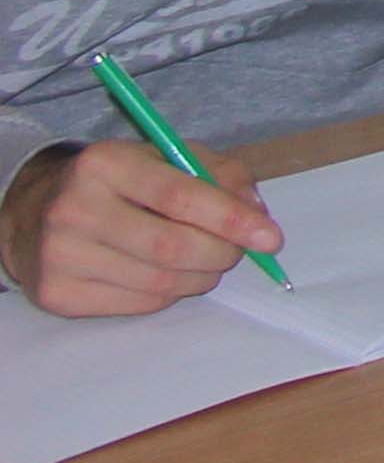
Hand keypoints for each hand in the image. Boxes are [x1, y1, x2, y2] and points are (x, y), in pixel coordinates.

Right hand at [0, 135, 275, 315]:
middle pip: (172, 247)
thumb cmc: (117, 182)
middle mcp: (75, 209)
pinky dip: (170, 294)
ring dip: (201, 277)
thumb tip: (256, 214)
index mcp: (105, 163)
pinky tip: (170, 275)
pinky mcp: (56, 295)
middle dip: (222, 254)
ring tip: (208, 262)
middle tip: (240, 252)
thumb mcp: (165, 157)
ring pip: (159, 282)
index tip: (270, 237)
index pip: (180, 196)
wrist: (34, 212)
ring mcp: (60, 256)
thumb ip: (219, 174)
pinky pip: (137, 305)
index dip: (231, 219)